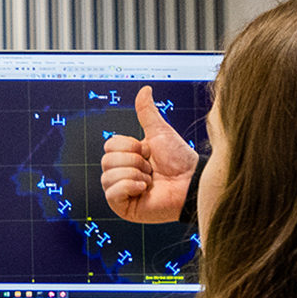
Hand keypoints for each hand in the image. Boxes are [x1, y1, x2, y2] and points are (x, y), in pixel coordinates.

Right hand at [99, 86, 197, 224]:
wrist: (190, 182)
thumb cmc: (179, 160)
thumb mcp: (160, 132)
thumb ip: (147, 113)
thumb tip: (145, 89)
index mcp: (127, 157)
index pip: (109, 145)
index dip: (129, 146)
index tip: (148, 151)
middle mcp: (121, 174)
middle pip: (106, 160)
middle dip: (133, 161)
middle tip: (151, 167)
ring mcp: (121, 192)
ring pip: (108, 176)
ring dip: (134, 174)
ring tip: (150, 180)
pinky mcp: (123, 208)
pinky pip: (112, 193)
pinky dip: (130, 187)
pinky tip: (145, 189)